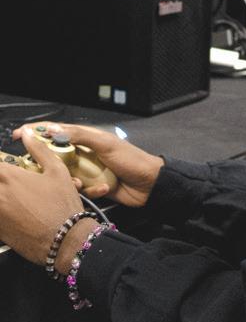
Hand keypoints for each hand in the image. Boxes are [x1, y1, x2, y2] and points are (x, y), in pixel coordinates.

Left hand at [0, 129, 87, 264]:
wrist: (66, 241)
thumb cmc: (63, 206)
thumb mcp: (57, 171)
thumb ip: (39, 150)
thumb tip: (28, 135)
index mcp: (9, 176)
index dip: (1, 164)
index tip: (5, 167)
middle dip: (1, 180)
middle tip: (13, 184)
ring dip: (2, 197)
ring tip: (16, 200)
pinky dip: (2, 213)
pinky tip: (16, 214)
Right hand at [13, 122, 163, 206]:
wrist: (150, 185)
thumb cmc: (131, 159)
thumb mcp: (104, 143)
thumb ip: (78, 135)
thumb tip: (52, 129)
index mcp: (86, 139)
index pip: (57, 132)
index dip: (38, 133)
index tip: (20, 135)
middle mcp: (84, 154)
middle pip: (56, 157)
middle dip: (52, 165)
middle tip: (49, 171)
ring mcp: (88, 172)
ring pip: (65, 176)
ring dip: (73, 182)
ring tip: (83, 184)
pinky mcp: (93, 188)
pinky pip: (81, 191)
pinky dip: (90, 192)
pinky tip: (103, 190)